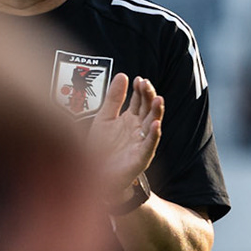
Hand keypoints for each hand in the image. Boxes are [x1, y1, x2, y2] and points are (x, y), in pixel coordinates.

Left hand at [84, 73, 162, 206]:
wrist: (92, 175)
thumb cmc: (99, 148)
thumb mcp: (104, 118)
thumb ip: (114, 98)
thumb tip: (123, 75)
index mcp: (131, 119)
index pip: (140, 101)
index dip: (140, 90)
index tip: (138, 79)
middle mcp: (138, 130)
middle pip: (148, 110)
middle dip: (149, 97)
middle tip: (146, 85)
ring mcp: (141, 143)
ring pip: (152, 125)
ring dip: (156, 112)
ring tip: (158, 99)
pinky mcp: (140, 158)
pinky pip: (149, 145)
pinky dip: (153, 135)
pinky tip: (155, 124)